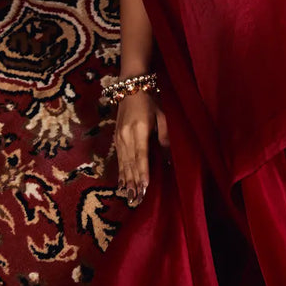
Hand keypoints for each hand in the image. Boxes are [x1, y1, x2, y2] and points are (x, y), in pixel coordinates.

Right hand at [114, 89, 169, 206]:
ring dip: (126, 180)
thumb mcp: (162, 115)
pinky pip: (118, 159)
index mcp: (139, 129)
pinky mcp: (116, 138)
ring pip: (123, 163)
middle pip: (130, 162)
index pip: (141, 155)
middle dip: (134, 182)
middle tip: (137, 199)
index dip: (143, 171)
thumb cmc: (150, 100)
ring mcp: (119, 137)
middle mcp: (126, 135)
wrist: (130, 86)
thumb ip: (165, 136)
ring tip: (129, 196)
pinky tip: (122, 183)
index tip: (145, 186)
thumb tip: (169, 157)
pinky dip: (120, 172)